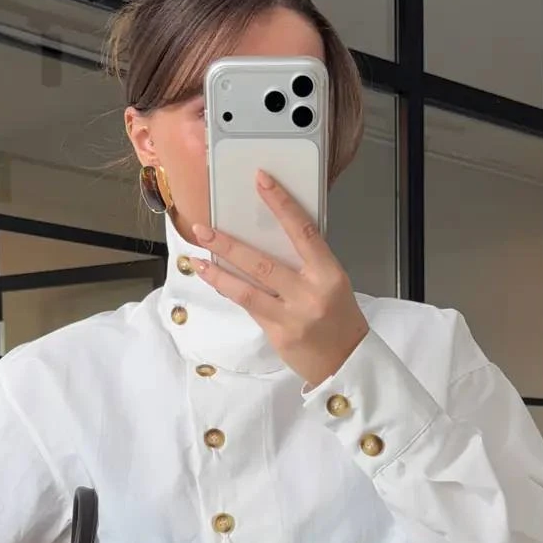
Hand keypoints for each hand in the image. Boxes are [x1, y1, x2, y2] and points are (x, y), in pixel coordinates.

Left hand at [190, 171, 368, 388]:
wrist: (346, 362)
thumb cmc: (339, 317)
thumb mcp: (332, 283)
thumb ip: (304, 263)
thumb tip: (265, 238)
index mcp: (329, 273)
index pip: (303, 231)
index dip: (281, 204)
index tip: (261, 181)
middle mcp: (310, 294)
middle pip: (262, 263)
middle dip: (228, 245)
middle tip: (203, 229)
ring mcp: (292, 316)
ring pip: (247, 290)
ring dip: (217, 273)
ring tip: (196, 258)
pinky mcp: (278, 335)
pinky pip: (249, 308)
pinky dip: (230, 292)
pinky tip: (214, 280)